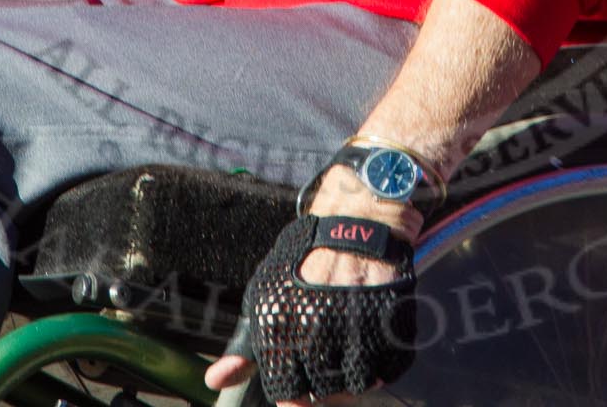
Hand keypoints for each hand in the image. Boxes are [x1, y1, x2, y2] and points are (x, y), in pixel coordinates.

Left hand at [204, 166, 421, 404]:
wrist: (356, 216)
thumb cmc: (305, 257)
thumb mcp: (265, 294)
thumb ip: (244, 345)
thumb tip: (215, 382)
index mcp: (282, 328)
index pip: (288, 393)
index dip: (293, 392)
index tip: (299, 380)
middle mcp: (318, 333)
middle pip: (325, 393)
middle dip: (324, 383)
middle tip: (326, 356)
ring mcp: (358, 330)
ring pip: (358, 385)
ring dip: (353, 375)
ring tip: (348, 346)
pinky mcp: (391, 323)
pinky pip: (388, 369)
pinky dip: (382, 362)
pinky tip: (370, 339)